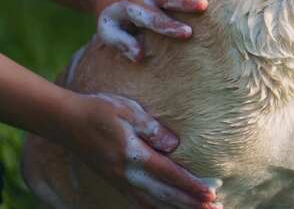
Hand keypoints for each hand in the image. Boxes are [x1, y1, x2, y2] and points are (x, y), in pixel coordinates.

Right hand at [62, 92, 222, 208]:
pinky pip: (138, 202)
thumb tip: (174, 145)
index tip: (211, 194)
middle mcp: (127, 174)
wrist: (65, 121)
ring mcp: (119, 180)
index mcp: (134, 155)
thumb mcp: (129, 111)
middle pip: (165, 195)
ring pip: (152, 203)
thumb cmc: (99, 110)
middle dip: (190, 204)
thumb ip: (152, 128)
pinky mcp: (114, 181)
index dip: (191, 186)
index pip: (170, 175)